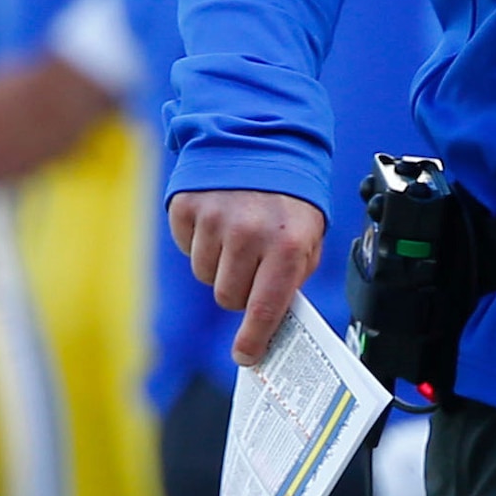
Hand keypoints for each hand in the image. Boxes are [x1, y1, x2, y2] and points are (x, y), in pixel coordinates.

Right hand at [171, 186, 330, 364]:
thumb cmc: (287, 196)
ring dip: (219, 264)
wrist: (258, 140)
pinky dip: (200, 241)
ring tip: (236, 235)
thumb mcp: (308, 235)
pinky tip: (218, 220)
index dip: (253, 338)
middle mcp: (250, 233)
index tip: (246, 356)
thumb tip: (273, 321)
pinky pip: (187, 249)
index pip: (266, 307)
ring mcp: (214, 220)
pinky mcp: (188, 207)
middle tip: (251, 265)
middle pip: (228, 297)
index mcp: (288, 243)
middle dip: (239, 290)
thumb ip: (293, 277)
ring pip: (205, 276)